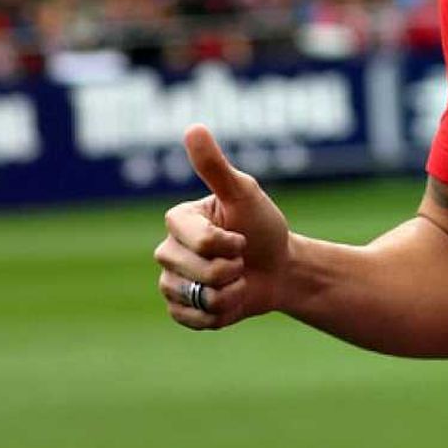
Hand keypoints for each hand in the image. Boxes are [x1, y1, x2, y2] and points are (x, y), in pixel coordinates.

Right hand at [153, 124, 291, 329]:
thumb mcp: (244, 193)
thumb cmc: (263, 226)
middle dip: (232, 269)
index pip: (200, 241)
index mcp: (178, 220)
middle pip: (199, 272)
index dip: (230, 244)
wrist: (280, 268)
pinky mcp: (180, 309)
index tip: (242, 236)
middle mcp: (167, 250)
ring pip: (198, 298)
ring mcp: (171, 281)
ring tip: (236, 279)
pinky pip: (195, 320)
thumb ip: (215, 166)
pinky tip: (229, 298)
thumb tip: (193, 127)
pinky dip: (222, 314)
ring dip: (230, 292)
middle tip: (241, 259)